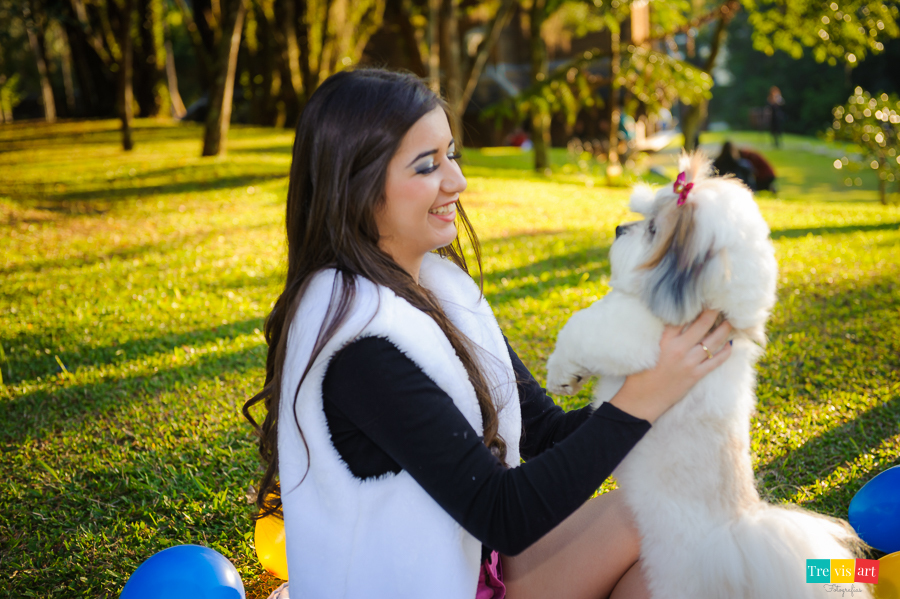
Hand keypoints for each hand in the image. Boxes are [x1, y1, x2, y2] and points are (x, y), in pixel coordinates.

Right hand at [609, 310, 732, 422]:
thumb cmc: (640, 374)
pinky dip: (725, 352)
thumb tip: (675, 322)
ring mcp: (688, 363)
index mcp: (664, 340)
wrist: (641, 400)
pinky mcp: (695, 376)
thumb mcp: (646, 349)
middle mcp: (678, 349)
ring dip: (724, 329)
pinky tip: (730, 344)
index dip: (694, 306)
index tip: (702, 298)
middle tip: (721, 303)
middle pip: (702, 324)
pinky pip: (716, 361)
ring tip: (730, 321)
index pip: (682, 317)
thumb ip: (660, 336)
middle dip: (714, 312)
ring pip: (713, 341)